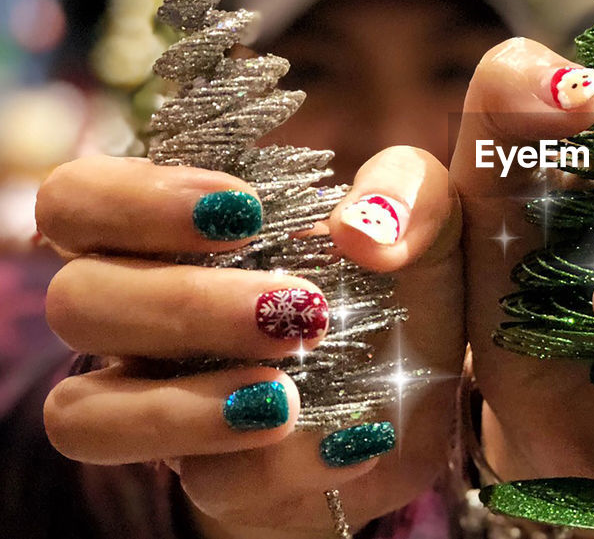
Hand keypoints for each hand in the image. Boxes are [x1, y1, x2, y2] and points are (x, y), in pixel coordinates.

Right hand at [36, 149, 463, 538]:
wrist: (436, 392)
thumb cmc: (404, 283)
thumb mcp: (424, 217)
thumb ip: (406, 188)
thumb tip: (361, 227)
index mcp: (174, 232)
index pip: (79, 199)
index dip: (134, 201)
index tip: (244, 210)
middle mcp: (144, 315)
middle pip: (76, 301)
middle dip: (184, 303)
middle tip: (296, 307)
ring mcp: (163, 405)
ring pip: (84, 415)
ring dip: (182, 405)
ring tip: (286, 397)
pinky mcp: (216, 479)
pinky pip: (206, 484)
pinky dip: (280, 463)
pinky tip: (352, 438)